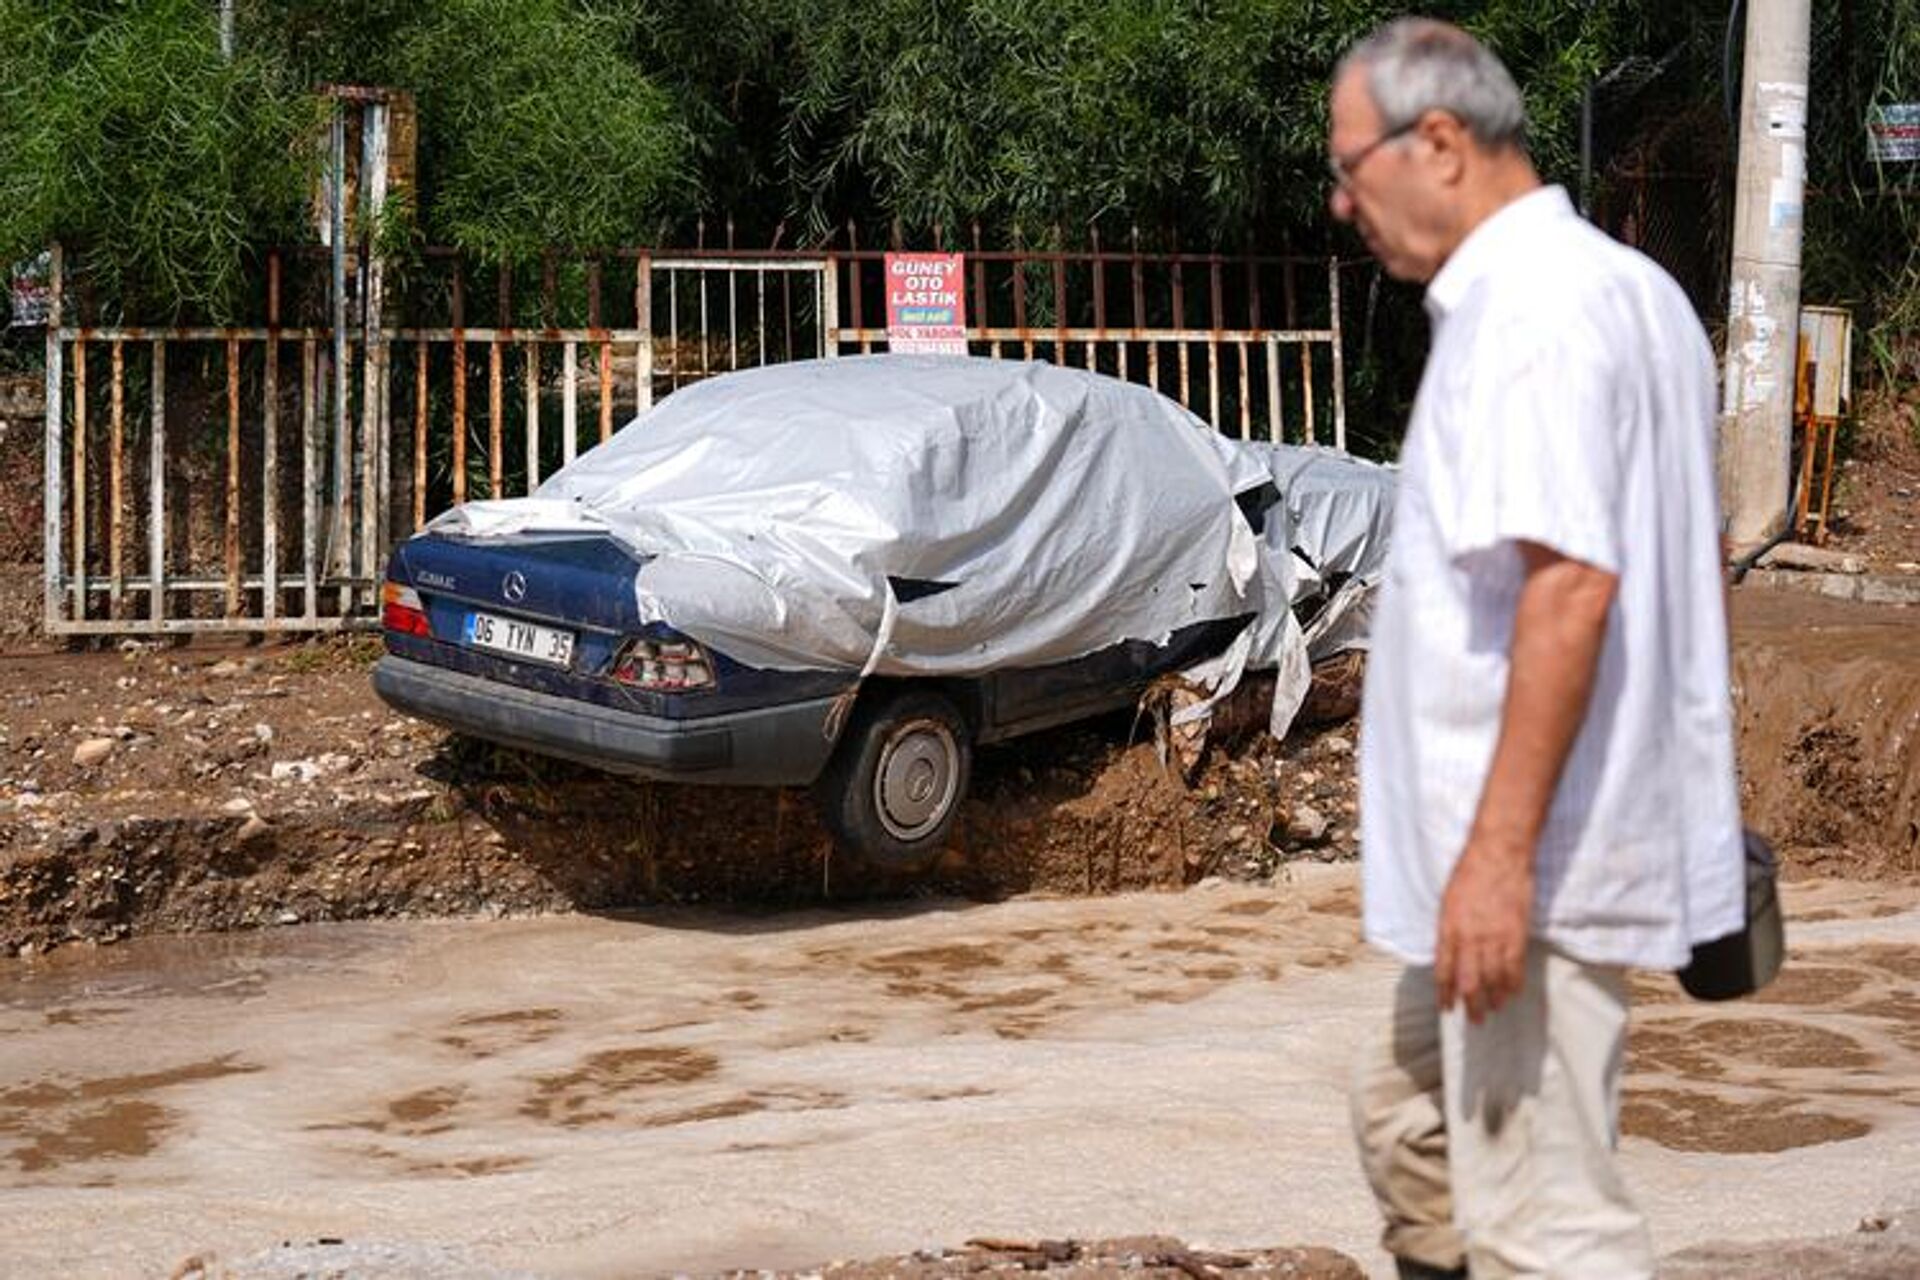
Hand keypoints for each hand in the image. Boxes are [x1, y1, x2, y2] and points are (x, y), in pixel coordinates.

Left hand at [1435, 836, 1533, 1022]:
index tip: (1447, 1008)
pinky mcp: (1516, 934)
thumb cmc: (1469, 873)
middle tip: (1474, 1020)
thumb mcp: (1448, 902)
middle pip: (1469, 982)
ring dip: (1493, 999)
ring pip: (1493, 980)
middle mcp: (1469, 938)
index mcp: (1448, 929)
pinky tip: (1513, 994)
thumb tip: (1449, 953)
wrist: (1498, 854)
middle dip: (1471, 1005)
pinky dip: (1514, 984)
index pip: (1444, 971)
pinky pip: (1514, 968)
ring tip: (1494, 1010)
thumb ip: (1448, 930)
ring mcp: (1494, 938)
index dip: (1445, 993)